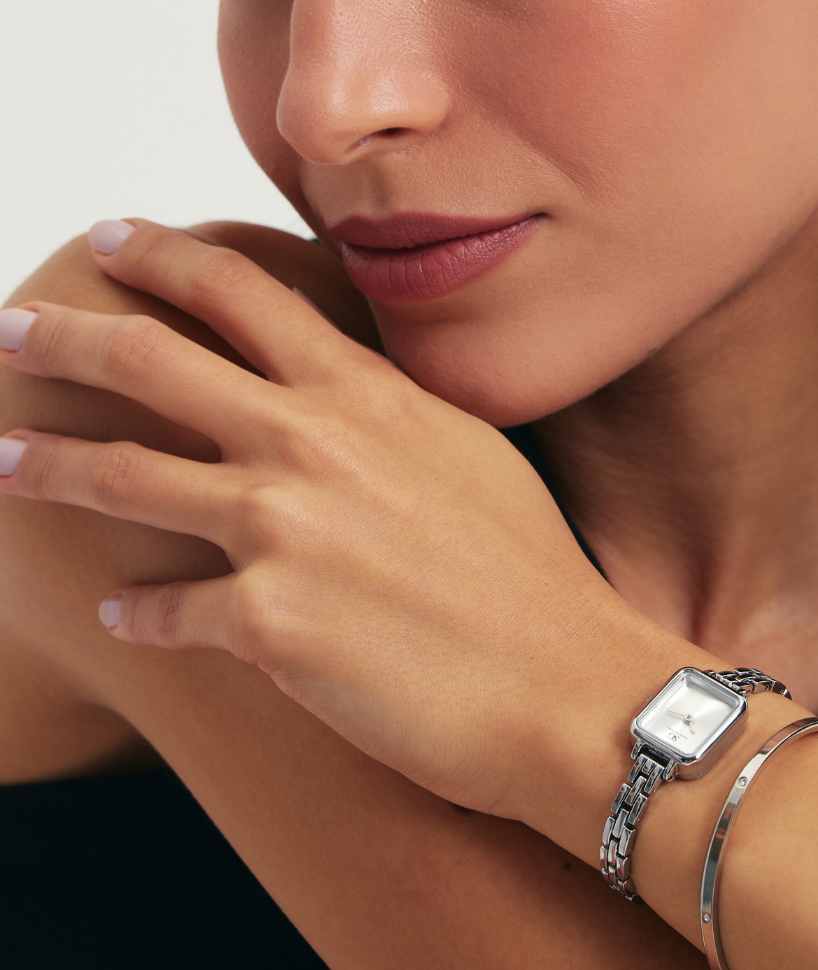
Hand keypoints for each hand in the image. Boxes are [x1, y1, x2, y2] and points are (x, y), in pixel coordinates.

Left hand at [0, 220, 680, 835]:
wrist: (567, 685)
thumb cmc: (532, 573)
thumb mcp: (466, 454)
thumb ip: (385, 411)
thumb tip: (332, 387)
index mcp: (363, 396)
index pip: (236, 290)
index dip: (158, 255)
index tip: (107, 242)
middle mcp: (310, 446)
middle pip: (147, 362)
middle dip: (60, 336)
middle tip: (12, 331)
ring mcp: (282, 533)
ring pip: (119, 477)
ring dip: (43, 467)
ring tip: (0, 464)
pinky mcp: (266, 627)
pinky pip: (162, 610)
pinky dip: (134, 612)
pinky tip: (119, 615)